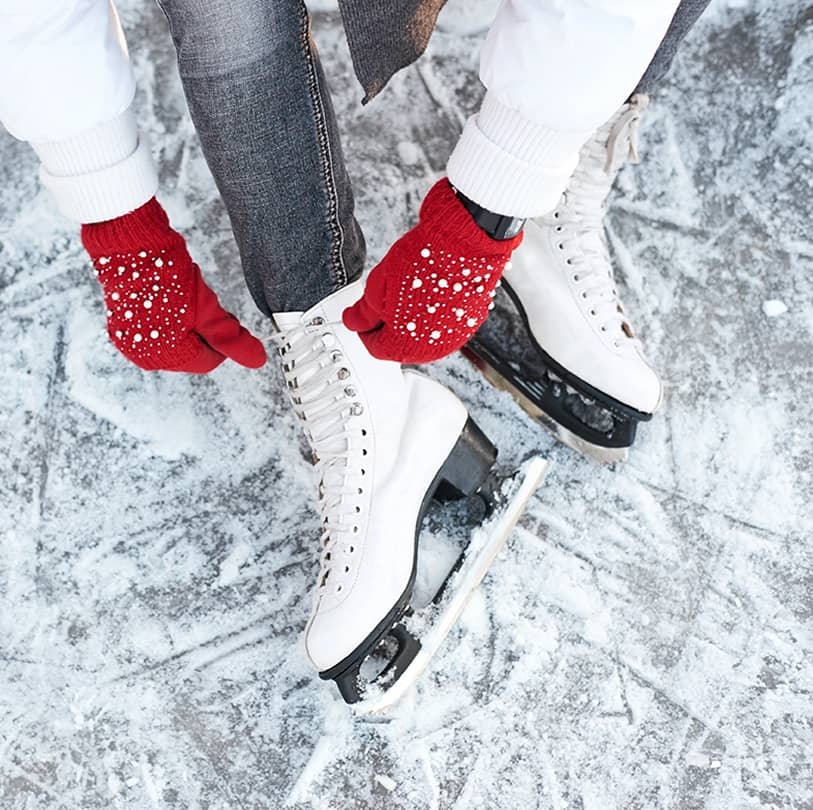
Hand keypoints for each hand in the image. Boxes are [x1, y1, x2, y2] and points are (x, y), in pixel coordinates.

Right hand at [81, 198, 265, 372]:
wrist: (129, 244)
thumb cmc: (166, 274)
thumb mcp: (207, 309)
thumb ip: (231, 338)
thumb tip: (258, 360)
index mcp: (166, 356)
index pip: (209, 361)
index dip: (222, 340)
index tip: (225, 318)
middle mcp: (145, 355)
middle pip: (192, 353)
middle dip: (204, 332)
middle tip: (206, 305)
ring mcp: (131, 341)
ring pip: (176, 342)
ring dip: (188, 325)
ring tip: (185, 299)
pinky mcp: (123, 326)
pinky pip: (157, 331)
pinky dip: (169, 319)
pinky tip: (170, 300)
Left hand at [342, 179, 521, 362]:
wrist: (464, 243)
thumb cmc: (425, 262)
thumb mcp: (378, 286)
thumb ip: (363, 313)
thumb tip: (354, 321)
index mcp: (404, 345)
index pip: (374, 348)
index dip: (366, 328)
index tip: (366, 314)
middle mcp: (431, 349)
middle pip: (400, 346)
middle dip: (390, 326)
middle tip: (388, 299)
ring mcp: (453, 338)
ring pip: (422, 337)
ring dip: (412, 321)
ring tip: (411, 292)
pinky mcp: (469, 323)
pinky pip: (443, 326)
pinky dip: (435, 314)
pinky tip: (430, 293)